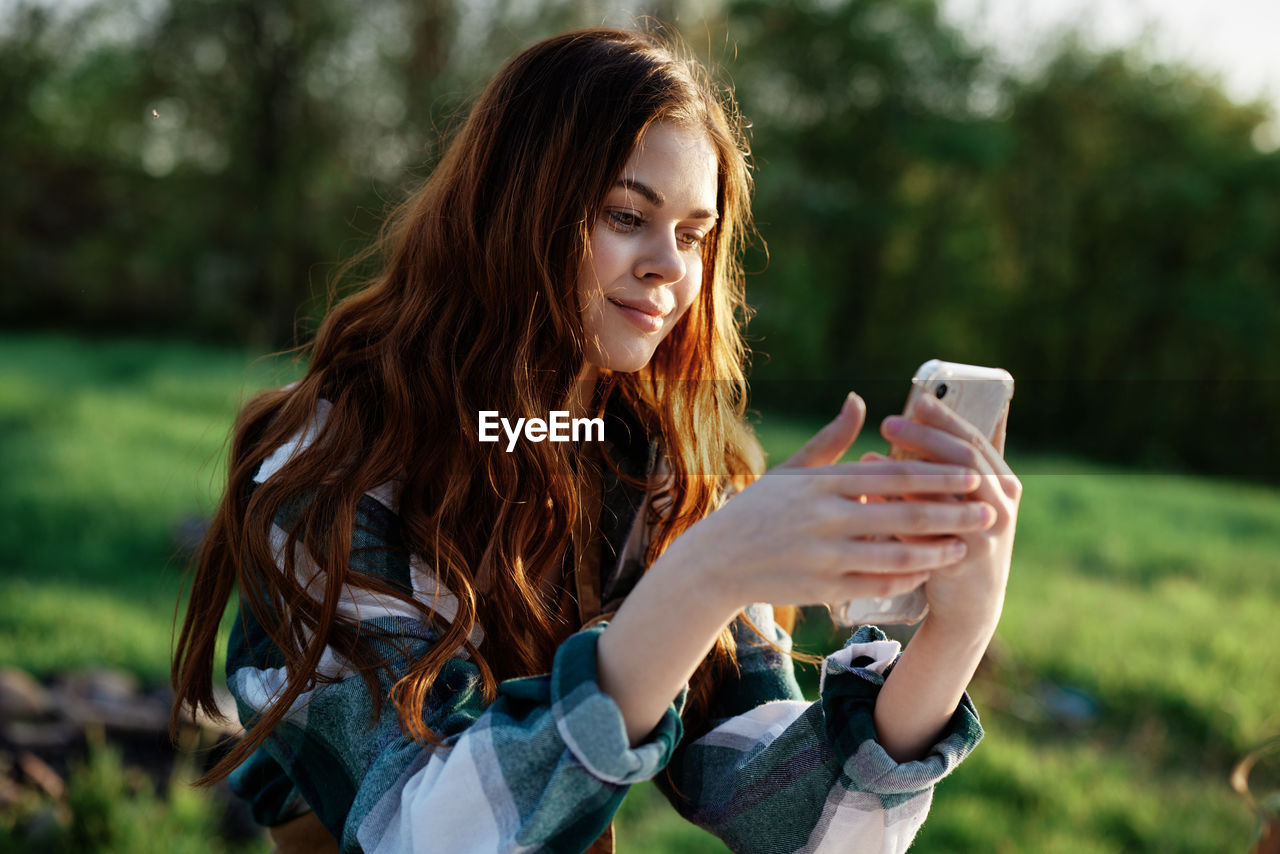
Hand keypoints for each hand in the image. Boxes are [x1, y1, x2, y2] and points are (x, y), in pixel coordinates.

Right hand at [663, 393, 990, 614]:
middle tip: (988, 510)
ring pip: (895, 554)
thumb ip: (831, 439)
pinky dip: (907, 578)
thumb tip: (860, 401)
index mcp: (820, 484)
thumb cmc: (757, 510)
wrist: (717, 562)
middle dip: (950, 512)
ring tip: (966, 544)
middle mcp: (824, 518)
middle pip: (901, 514)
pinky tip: (929, 570)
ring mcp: (824, 556)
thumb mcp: (791, 470)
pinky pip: (876, 584)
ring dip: (936, 550)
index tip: (971, 473)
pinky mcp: (822, 589)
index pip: (889, 476)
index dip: (934, 475)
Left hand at [879, 394, 1021, 634]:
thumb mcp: (955, 502)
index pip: (974, 440)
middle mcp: (1001, 503)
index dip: (946, 419)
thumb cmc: (955, 543)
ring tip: (870, 459)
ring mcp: (988, 532)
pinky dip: (899, 513)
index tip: (917, 399)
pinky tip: (870, 500)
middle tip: (888, 423)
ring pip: (949, 494)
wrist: (970, 605)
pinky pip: (929, 532)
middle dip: (925, 438)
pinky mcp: (966, 559)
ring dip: (908, 474)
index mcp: (1001, 482)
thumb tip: (901, 422)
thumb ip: (936, 468)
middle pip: (964, 460)